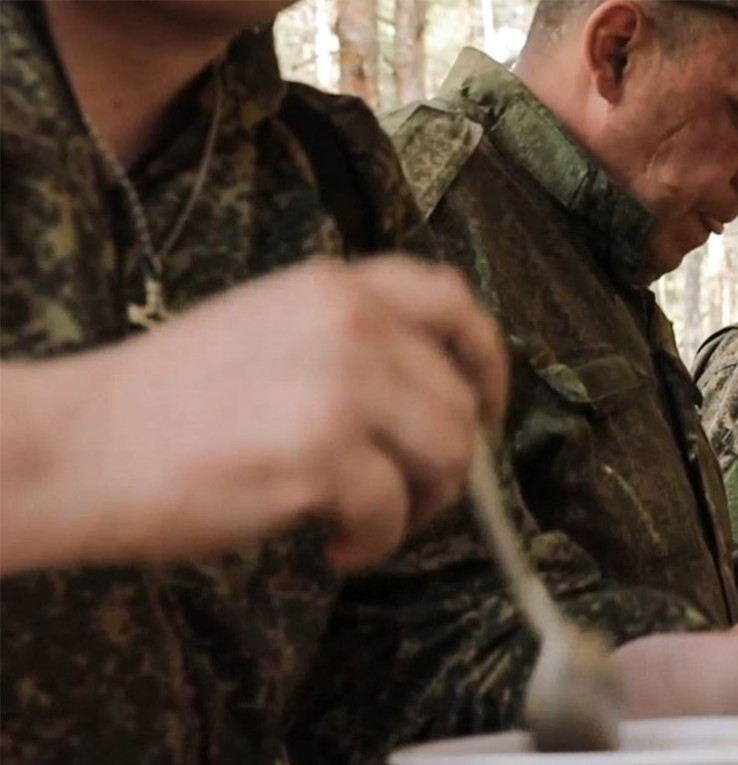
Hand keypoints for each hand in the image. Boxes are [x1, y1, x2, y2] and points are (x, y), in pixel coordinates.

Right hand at [0, 257, 505, 574]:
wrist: (80, 443)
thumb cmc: (169, 400)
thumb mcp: (271, 328)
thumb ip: (353, 344)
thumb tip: (436, 402)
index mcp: (338, 286)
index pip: (454, 303)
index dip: (487, 362)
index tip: (486, 412)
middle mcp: (350, 322)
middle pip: (459, 401)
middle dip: (447, 465)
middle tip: (404, 499)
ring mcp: (341, 384)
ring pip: (447, 455)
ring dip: (420, 505)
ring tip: (368, 523)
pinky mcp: (323, 451)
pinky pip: (394, 510)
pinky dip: (376, 542)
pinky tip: (334, 546)